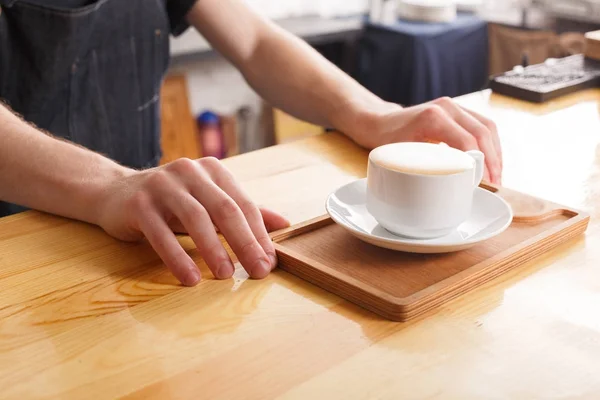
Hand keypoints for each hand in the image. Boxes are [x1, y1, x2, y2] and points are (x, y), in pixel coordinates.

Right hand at [97, 157, 289, 285]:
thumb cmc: (172, 202)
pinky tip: (190, 279)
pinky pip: (162, 234)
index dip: (259, 234)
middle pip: (225, 209)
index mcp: (212, 171)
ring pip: (196, 219)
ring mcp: (163, 185)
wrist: (116, 193)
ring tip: (226, 275)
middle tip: (259, 271)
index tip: (270, 262)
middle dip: (245, 242)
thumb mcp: (210, 202)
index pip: (243, 204)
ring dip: (214, 250)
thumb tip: (285, 224)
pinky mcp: (139, 204)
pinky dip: (177, 258)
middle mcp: (190, 172)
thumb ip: (245, 211)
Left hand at [351, 97, 502, 183]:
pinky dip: (490, 144)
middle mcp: (447, 107)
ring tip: (497, 176)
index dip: (480, 163)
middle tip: (495, 183)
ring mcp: (453, 107)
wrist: (380, 121)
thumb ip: (425, 166)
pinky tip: (491, 162)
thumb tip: (450, 188)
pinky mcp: (457, 111)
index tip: (484, 182)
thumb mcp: (401, 155)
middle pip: (483, 132)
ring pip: (487, 127)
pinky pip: (482, 125)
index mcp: (433, 118)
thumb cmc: (386, 140)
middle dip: (493, 160)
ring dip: (495, 152)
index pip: (468, 140)